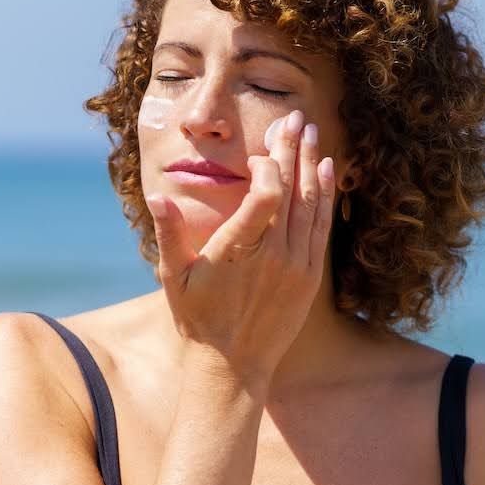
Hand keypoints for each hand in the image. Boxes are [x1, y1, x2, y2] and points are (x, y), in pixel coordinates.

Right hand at [145, 109, 335, 384]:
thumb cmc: (198, 320)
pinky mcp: (310, 276)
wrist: (233, 366)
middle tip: (295, 118)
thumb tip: (158, 196)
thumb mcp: (173, 277)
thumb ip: (168, 232)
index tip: (258, 152)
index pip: (266, 194)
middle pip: (291, 190)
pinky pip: (322, 226)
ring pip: (311, 204)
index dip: (268, 165)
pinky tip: (326, 169)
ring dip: (312, 165)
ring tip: (312, 132)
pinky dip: (325, 195)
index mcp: (238, 251)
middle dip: (293, 149)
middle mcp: (273, 256)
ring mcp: (296, 266)